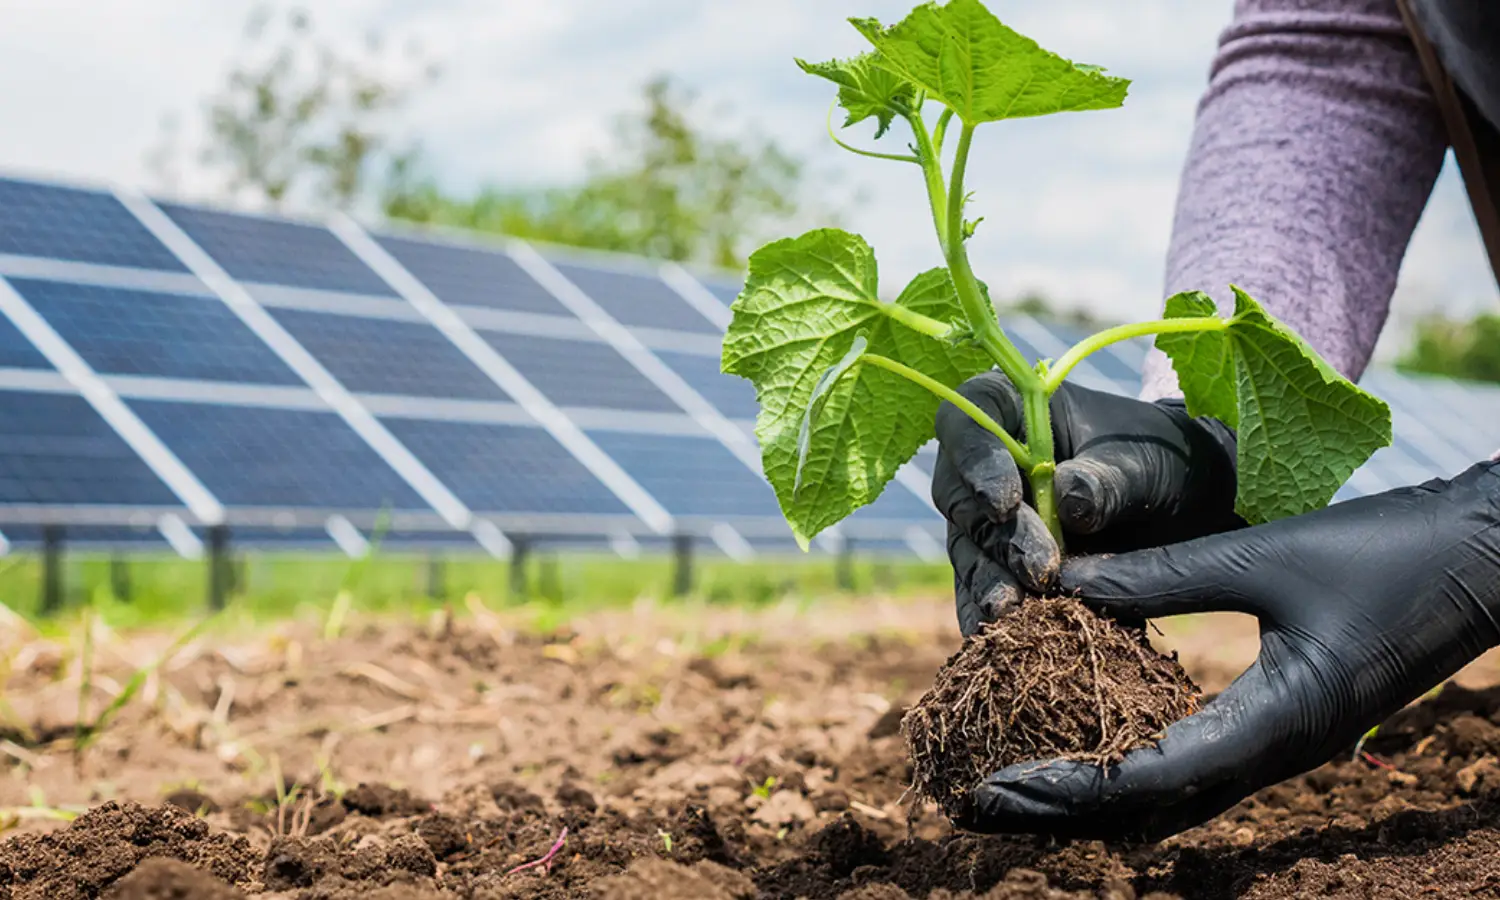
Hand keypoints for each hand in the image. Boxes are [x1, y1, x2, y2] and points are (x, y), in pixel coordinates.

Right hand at [933, 374, 1240, 635]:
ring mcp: (988, 518)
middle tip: (1041, 568)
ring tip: (1015, 614)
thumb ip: (1109, 479)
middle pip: (960, 495)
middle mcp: (987, 463)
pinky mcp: (1000, 567)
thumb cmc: (1166, 460)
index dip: (974, 458)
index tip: (1006, 500)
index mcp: (1014, 410)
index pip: (968, 421)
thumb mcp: (1149, 462)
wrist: (1190, 506)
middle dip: (997, 537)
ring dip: (988, 583)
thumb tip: (1067, 500)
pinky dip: (990, 620)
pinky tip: (1001, 645)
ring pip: (967, 549)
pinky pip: (981, 593)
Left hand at [954, 462, 1499, 841]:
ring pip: (1170, 798)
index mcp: (1275, 726)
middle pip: (1148, 809)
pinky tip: (1089, 751)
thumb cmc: (1385, 553)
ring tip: (1015, 788)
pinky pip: (1195, 767)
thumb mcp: (1263, 558)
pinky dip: (1132, 770)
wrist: (1483, 559)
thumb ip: (1162, 575)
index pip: (1146, 780)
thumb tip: (1063, 580)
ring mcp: (1281, 746)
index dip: (1064, 788)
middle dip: (1062, 811)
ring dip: (1093, 798)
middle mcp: (1274, 754)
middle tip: (976, 805)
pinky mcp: (1283, 726)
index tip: (992, 788)